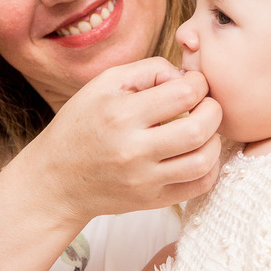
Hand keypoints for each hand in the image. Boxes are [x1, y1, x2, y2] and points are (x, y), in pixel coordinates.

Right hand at [21, 58, 222, 225]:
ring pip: (204, 160)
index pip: (184, 94)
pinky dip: (211, 167)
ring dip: (215, 139)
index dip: (198, 83)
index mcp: (121, 114)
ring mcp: (144, 180)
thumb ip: (148, 70)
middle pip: (200, 128)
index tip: (193, 84)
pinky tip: (200, 152)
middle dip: (214, 110)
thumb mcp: (104, 84)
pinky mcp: (151, 201)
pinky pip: (198, 186)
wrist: (55, 179)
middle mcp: (133, 150)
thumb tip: (185, 76)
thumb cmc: (82, 124)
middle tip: (206, 105)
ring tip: (204, 129)